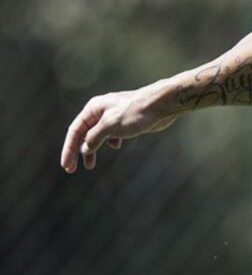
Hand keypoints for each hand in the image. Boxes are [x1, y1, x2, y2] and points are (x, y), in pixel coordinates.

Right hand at [60, 89, 176, 172]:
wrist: (162, 104)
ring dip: (92, 149)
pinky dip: (110, 141)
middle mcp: (101, 111)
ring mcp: (114, 116)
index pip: (75, 131)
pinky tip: (116, 146)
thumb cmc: (136, 112)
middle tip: (72, 169)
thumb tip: (85, 149)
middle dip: (77, 152)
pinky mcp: (126, 121)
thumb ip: (94, 138)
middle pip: (83, 134)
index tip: (66, 166)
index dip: (69, 149)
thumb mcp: (110, 126)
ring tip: (90, 165)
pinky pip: (112, 134)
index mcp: (93, 109)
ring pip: (97, 135)